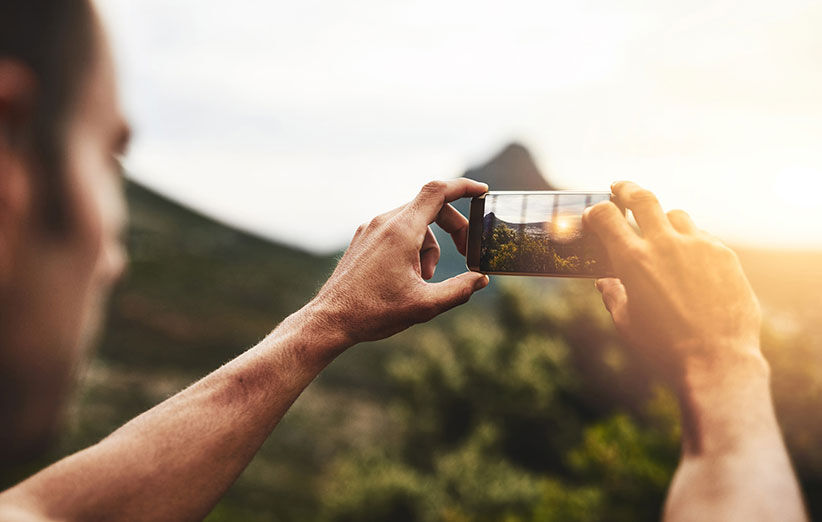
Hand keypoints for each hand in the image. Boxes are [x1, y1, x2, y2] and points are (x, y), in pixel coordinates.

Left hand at [312, 179, 489, 345]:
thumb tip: (481, 279)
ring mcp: (370, 228)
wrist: (330, 320)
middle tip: (465, 254)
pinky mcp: (363, 239)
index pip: (438, 192)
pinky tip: (407, 277)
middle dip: (453, 228)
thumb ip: (459, 290)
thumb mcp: (425, 306)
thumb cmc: (374, 312)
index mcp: (401, 231)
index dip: (464, 187)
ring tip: (424, 279)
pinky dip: (411, 247)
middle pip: (430, 208)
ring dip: (429, 246)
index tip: (483, 192)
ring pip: (414, 223)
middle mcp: (384, 222)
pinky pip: (397, 231)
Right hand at [583, 181, 763, 382]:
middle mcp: (665, 244)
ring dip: (664, 221)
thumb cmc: (663, 347)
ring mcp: (699, 246)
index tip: (594, 213)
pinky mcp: (725, 256)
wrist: (716, 361)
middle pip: (644, 198)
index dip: (596, 210)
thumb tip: (605, 281)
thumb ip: (613, 295)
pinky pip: (704, 238)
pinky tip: (691, 262)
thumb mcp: (627, 322)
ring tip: (661, 234)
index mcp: (632, 260)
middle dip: (628, 190)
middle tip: (621, 188)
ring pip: (677, 215)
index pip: (607, 216)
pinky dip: (692, 243)